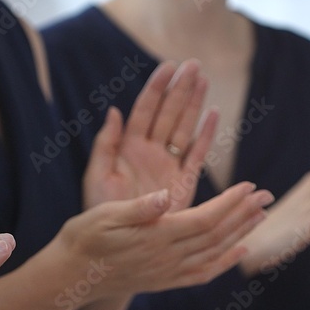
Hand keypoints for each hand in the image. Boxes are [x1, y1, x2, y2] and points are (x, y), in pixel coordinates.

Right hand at [54, 182, 273, 297]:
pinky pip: (203, 273)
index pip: (205, 219)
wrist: (71, 274)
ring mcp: (168, 273)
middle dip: (244, 213)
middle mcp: (168, 258)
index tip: (249, 185)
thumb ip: (139, 207)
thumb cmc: (84, 237)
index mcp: (157, 236)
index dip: (230, 203)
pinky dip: (225, 262)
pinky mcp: (164, 281)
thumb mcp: (105, 214)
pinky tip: (240, 251)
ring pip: (215, 253)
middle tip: (267, 195)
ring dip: (241, 233)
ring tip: (261, 216)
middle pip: (217, 235)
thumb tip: (165, 195)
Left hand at [83, 61, 216, 211]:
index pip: (145, 110)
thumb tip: (114, 111)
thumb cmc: (100, 213)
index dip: (157, 88)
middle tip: (194, 65)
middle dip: (181, 89)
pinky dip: (205, 135)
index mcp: (128, 148)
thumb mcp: (96, 176)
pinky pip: (196, 154)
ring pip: (184, 128)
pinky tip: (213, 115)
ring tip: (204, 79)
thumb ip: (105, 144)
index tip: (169, 66)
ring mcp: (167, 166)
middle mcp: (150, 153)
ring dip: (194, 104)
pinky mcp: (183, 182)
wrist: (116, 244)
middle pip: (169, 113)